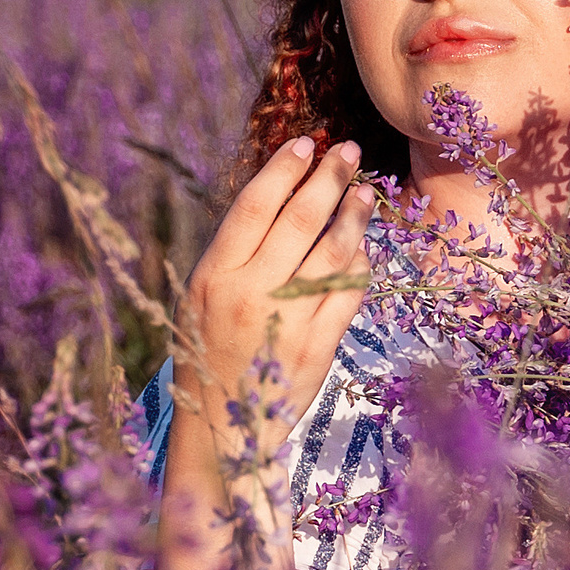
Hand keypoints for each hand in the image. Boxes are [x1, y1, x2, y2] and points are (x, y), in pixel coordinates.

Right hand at [175, 136, 376, 462]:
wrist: (223, 425)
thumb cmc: (209, 350)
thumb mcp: (202, 297)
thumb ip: (236, 254)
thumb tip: (279, 195)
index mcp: (214, 275)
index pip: (253, 206)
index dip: (282, 170)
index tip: (304, 143)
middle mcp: (250, 293)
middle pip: (299, 219)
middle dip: (328, 178)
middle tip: (348, 152)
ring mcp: (287, 320)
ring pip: (332, 251)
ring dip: (353, 215)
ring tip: (366, 192)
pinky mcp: (318, 346)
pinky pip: (348, 293)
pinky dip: (360, 265)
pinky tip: (364, 248)